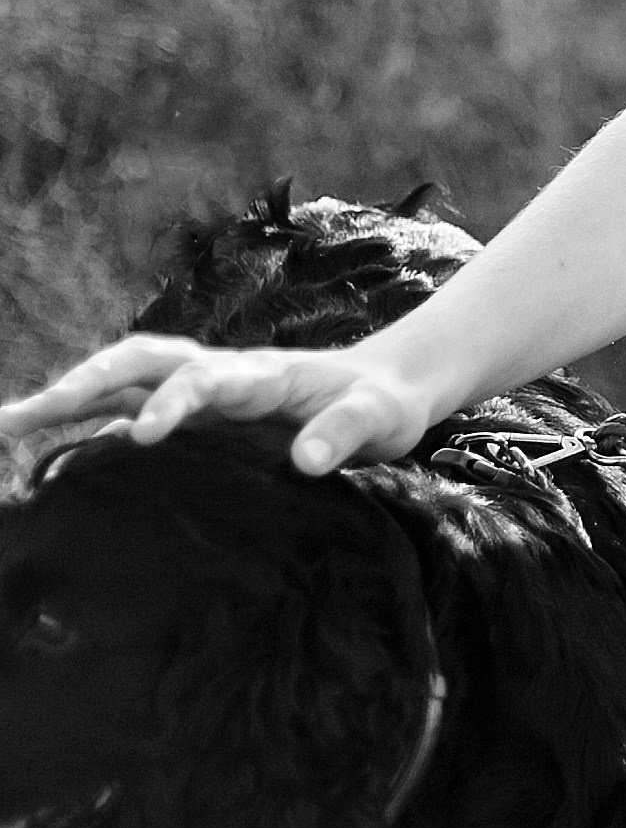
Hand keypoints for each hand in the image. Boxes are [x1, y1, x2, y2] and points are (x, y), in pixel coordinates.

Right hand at [0, 334, 438, 477]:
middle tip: (20, 418)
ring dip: (66, 399)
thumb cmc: (383, 404)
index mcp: (263, 374)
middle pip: (138, 365)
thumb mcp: (381, 420)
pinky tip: (48, 456)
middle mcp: (220, 374)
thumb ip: (347, 433)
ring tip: (6, 426)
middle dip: (81, 386)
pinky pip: (128, 412)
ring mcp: (202, 390)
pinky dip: (87, 426)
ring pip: (121, 384)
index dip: (173, 403)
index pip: (206, 380)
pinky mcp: (196, 413)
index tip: (145, 437)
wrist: (386, 387)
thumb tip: (308, 462)